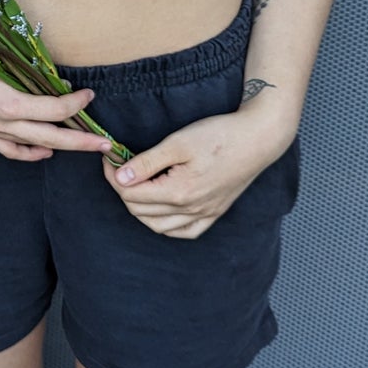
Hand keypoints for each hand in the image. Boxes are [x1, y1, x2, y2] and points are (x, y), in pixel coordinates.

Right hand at [0, 64, 114, 163]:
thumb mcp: (3, 58)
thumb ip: (33, 72)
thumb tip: (60, 82)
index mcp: (8, 103)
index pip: (55, 110)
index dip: (77, 103)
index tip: (89, 94)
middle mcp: (0, 122)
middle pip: (53, 136)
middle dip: (83, 141)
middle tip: (107, 144)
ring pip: (34, 146)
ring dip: (61, 146)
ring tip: (83, 145)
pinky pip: (11, 151)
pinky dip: (31, 152)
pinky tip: (46, 150)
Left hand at [103, 105, 293, 238]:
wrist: (258, 138)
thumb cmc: (219, 135)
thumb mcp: (178, 142)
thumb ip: (147, 162)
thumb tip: (120, 176)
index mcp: (179, 192)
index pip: (131, 194)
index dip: (113, 176)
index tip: (109, 159)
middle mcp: (191, 209)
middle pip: (140, 211)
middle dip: (122, 190)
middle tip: (118, 167)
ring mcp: (205, 214)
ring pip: (158, 226)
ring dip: (140, 209)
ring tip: (135, 186)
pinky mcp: (215, 213)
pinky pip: (185, 232)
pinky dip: (166, 226)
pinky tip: (160, 211)